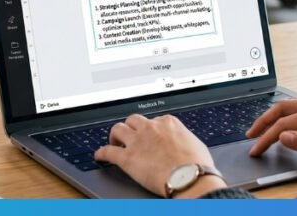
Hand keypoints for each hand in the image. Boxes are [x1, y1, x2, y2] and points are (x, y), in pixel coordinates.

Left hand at [94, 114, 224, 197]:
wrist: (190, 177)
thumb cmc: (197, 164)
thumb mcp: (195, 144)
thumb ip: (185, 140)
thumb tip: (185, 144)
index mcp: (168, 123)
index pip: (154, 119)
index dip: (151, 129)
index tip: (150, 135)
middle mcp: (150, 128)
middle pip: (133, 119)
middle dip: (131, 127)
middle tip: (130, 136)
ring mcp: (137, 141)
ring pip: (117, 128)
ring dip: (115, 135)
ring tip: (114, 142)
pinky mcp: (127, 158)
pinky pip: (108, 152)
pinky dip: (101, 153)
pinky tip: (99, 156)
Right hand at [246, 99, 296, 155]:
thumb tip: (283, 136)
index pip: (285, 124)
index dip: (267, 137)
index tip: (256, 149)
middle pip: (283, 107)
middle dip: (264, 120)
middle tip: (250, 134)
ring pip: (291, 105)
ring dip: (274, 116)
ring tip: (262, 128)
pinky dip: (287, 115)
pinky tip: (284, 123)